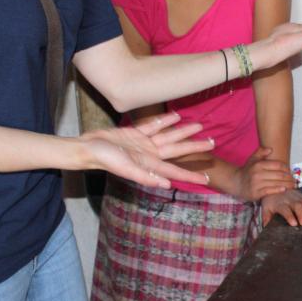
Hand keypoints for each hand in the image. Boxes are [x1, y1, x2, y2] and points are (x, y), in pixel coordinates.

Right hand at [81, 112, 212, 188]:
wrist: (88, 148)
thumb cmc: (105, 160)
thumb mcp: (125, 169)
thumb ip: (145, 177)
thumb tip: (167, 184)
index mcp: (150, 165)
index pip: (175, 170)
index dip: (190, 174)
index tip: (206, 178)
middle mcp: (150, 154)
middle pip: (177, 150)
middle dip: (194, 147)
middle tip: (213, 143)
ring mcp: (144, 143)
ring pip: (169, 135)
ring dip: (183, 131)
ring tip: (199, 125)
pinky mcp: (135, 133)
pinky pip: (154, 126)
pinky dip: (165, 121)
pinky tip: (176, 116)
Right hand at [229, 147, 296, 200]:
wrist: (236, 183)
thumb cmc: (247, 171)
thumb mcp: (252, 159)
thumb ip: (261, 152)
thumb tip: (270, 149)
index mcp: (258, 165)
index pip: (277, 165)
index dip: (286, 168)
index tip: (290, 171)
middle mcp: (258, 174)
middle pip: (279, 175)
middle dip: (289, 177)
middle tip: (294, 179)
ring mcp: (256, 184)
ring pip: (276, 183)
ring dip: (286, 184)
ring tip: (292, 185)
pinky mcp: (256, 193)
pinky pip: (270, 191)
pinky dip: (278, 190)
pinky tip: (284, 189)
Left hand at [260, 189, 301, 226]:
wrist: (275, 187)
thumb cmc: (271, 202)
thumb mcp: (265, 208)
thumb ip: (266, 218)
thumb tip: (265, 227)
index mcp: (280, 203)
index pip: (284, 209)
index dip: (289, 216)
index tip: (293, 223)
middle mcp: (289, 199)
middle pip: (297, 205)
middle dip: (301, 214)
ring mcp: (298, 197)